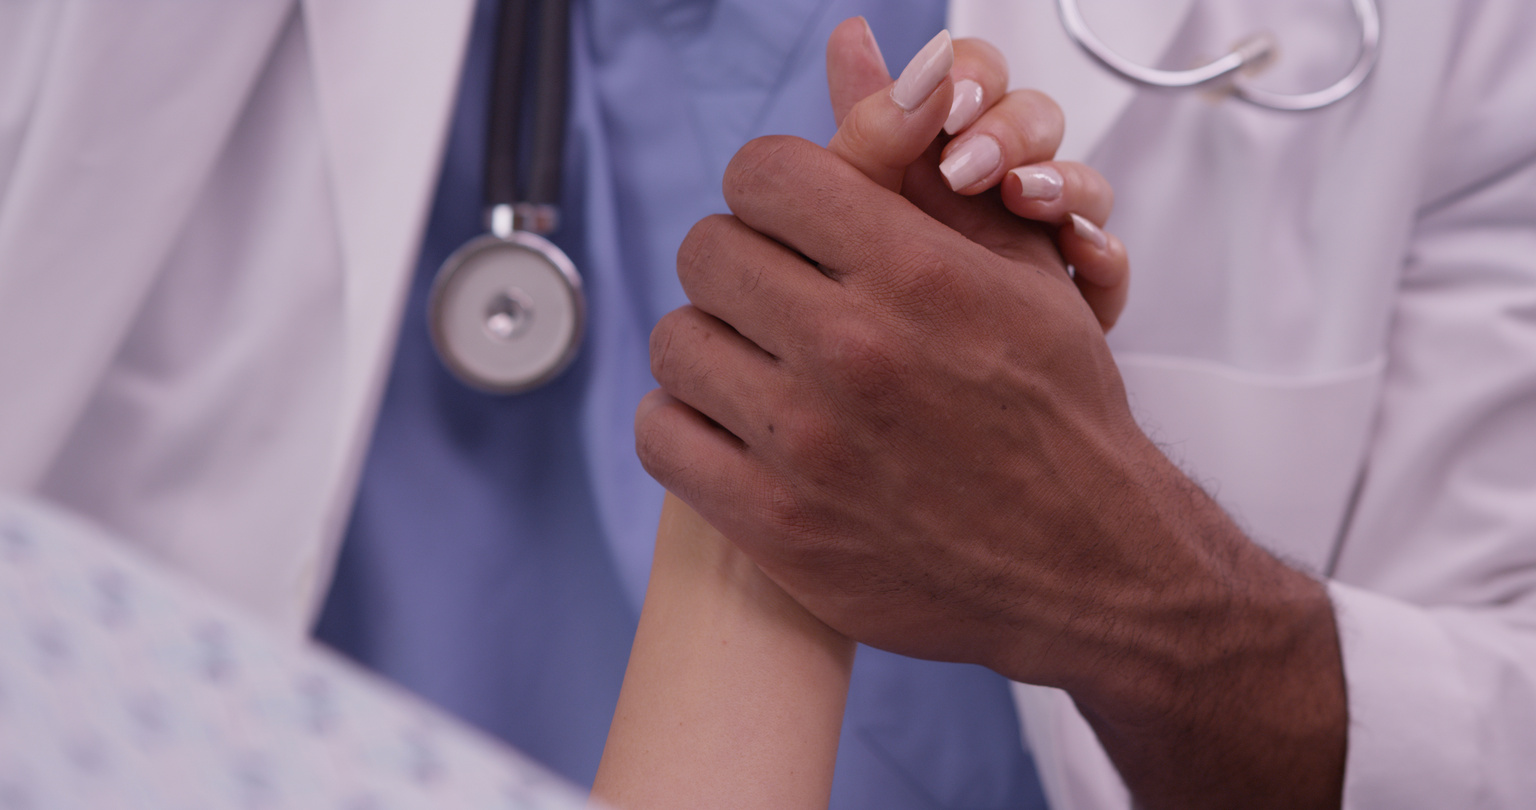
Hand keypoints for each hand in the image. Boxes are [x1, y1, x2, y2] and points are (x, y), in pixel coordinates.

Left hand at [637, 23, 1345, 809]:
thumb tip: (856, 49)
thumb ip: (923, 163)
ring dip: (713, 342)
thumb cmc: (1057, 413)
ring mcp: (807, 444)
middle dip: (741, 261)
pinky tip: (735, 421)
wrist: (1088, 563)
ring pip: (678, 340)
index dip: (773, 189)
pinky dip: (686, 421)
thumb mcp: (1022, 268)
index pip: (763, 173)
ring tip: (762, 360)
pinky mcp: (775, 523)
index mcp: (915, 273)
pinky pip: (661, 434)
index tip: (789, 219)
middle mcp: (854, 351)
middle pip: (708, 251)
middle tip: (776, 292)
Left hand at [824, 18, 1128, 329]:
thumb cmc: (904, 298)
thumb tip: (849, 35)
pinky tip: (1081, 256)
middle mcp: (1006, 186)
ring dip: (1062, 183)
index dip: (967, 77)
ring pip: (1086, 184)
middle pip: (1036, 119)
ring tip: (1023, 199)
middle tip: (969, 166)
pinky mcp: (1076, 299)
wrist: (951, 390)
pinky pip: (1109, 266)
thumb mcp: (878, 206)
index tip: (946, 103)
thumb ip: (868, 128)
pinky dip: (1102, 259)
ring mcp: (1047, 241)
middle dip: (1009, 130)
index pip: (977, 76)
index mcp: (954, 149)